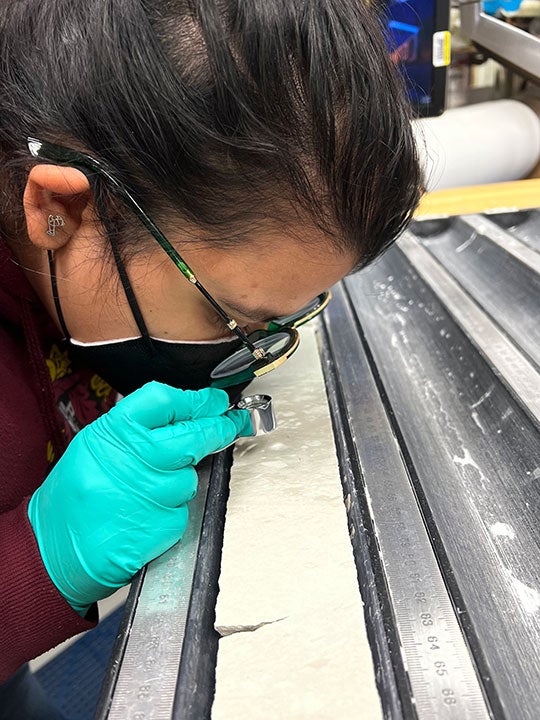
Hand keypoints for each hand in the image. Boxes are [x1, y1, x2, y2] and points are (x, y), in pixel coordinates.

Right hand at [28, 382, 251, 614]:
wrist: (56, 548)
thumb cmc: (76, 495)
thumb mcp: (95, 445)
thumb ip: (138, 428)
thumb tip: (186, 414)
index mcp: (113, 433)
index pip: (165, 401)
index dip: (196, 400)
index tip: (214, 400)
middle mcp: (132, 461)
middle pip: (191, 436)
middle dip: (217, 429)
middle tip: (229, 425)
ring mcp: (149, 494)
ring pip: (190, 477)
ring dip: (182, 480)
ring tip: (150, 489)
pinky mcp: (161, 525)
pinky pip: (183, 509)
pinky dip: (172, 510)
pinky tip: (148, 513)